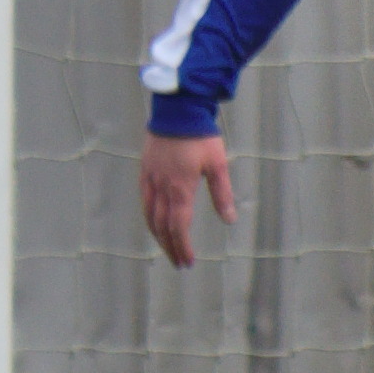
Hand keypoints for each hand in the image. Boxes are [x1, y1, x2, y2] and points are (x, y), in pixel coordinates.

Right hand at [138, 130, 233, 269]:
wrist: (177, 109)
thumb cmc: (200, 136)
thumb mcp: (218, 165)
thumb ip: (222, 194)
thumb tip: (229, 220)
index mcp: (180, 189)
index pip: (179, 227)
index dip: (183, 247)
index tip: (188, 261)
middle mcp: (162, 187)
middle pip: (162, 227)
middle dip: (170, 247)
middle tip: (179, 263)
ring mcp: (151, 178)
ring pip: (149, 215)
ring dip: (158, 236)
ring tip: (167, 248)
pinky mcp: (145, 169)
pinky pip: (144, 199)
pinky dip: (149, 216)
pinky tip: (154, 221)